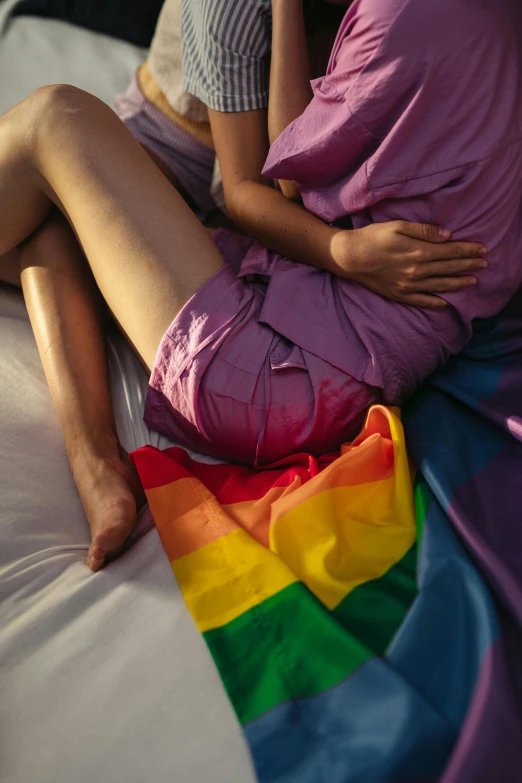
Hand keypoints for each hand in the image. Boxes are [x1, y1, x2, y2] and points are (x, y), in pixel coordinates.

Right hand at [331, 221, 487, 307]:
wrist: (349, 257)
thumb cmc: (373, 237)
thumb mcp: (398, 226)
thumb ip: (424, 231)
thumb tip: (447, 235)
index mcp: (419, 252)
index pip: (451, 251)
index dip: (469, 250)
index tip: (483, 249)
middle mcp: (417, 271)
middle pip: (450, 268)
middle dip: (469, 265)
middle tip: (484, 263)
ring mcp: (409, 286)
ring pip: (440, 286)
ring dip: (459, 283)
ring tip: (472, 281)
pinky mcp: (399, 295)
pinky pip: (422, 301)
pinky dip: (436, 303)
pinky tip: (446, 303)